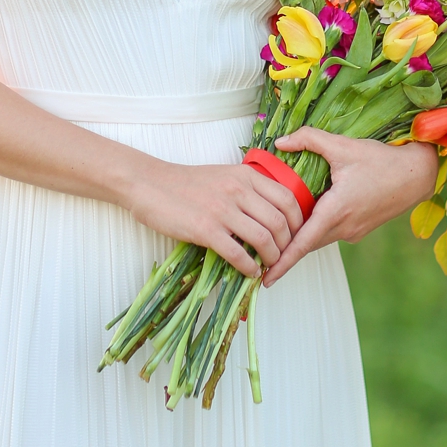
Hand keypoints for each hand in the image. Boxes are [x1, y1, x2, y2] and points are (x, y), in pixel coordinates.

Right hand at [129, 156, 301, 277]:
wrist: (148, 183)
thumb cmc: (184, 183)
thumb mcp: (223, 175)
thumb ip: (247, 188)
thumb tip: (268, 213)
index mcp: (245, 176)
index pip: (287, 198)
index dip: (297, 222)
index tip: (294, 235)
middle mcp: (238, 190)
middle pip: (280, 221)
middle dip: (287, 244)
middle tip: (283, 256)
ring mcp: (222, 210)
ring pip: (264, 238)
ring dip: (272, 258)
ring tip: (268, 266)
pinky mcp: (205, 229)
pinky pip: (237, 253)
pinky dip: (249, 267)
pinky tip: (249, 271)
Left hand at [261, 130, 437, 287]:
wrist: (417, 175)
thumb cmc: (382, 160)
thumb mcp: (343, 146)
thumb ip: (309, 140)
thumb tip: (279, 142)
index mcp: (336, 211)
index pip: (302, 244)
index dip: (282, 262)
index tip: (264, 278)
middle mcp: (344, 227)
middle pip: (306, 244)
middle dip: (284, 251)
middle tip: (259, 256)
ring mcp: (353, 231)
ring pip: (318, 239)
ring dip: (300, 239)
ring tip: (278, 235)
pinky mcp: (360, 229)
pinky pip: (331, 233)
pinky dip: (316, 230)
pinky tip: (308, 216)